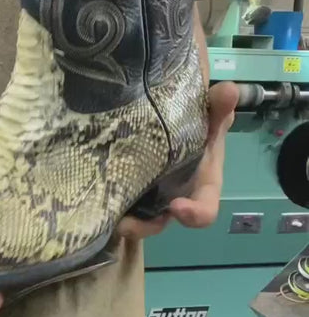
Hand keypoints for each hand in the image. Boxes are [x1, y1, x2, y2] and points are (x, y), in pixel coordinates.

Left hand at [118, 81, 237, 239]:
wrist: (168, 115)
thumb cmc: (197, 121)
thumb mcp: (210, 114)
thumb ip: (218, 106)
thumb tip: (228, 90)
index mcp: (201, 185)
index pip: (204, 210)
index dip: (194, 214)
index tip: (178, 207)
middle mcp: (175, 197)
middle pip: (159, 222)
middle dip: (144, 227)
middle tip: (125, 224)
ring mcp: (149, 196)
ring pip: (134, 218)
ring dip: (120, 221)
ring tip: (104, 217)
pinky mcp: (127, 188)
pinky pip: (115, 201)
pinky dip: (105, 202)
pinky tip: (89, 193)